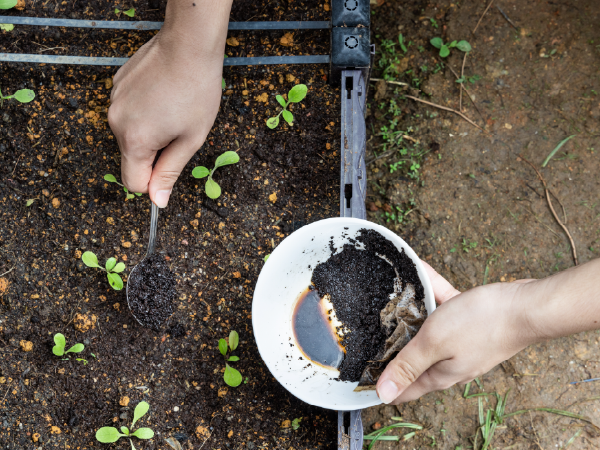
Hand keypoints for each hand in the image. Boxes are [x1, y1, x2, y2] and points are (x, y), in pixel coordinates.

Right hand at [108, 1, 230, 206]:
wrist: (188, 45)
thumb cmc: (196, 92)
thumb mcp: (190, 139)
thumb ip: (170, 172)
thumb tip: (157, 201)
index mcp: (135, 140)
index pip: (133, 182)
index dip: (153, 181)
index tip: (170, 167)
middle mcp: (116, 122)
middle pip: (131, 156)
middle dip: (154, 152)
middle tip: (178, 130)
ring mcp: (113, 101)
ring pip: (130, 133)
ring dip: (149, 130)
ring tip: (172, 108)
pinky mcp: (116, 85)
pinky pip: (128, 110)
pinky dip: (144, 110)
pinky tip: (162, 94)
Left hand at [376, 262, 535, 403]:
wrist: (526, 306)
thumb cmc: (482, 324)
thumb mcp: (434, 342)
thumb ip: (408, 365)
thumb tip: (384, 394)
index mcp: (439, 374)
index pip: (405, 389)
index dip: (382, 386)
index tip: (361, 376)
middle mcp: (449, 361)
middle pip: (413, 356)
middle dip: (392, 344)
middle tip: (371, 329)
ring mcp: (462, 342)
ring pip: (428, 328)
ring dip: (412, 312)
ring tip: (394, 294)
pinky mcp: (471, 323)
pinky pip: (444, 306)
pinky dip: (433, 293)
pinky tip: (423, 272)